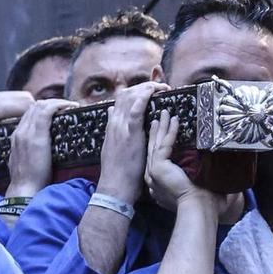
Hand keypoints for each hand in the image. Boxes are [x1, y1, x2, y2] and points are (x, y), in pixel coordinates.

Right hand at [6, 97, 72, 197]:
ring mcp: (27, 132)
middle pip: (34, 106)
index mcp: (16, 137)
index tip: (57, 112)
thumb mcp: (25, 163)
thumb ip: (29, 153)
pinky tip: (71, 107)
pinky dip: (60, 105)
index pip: (28, 114)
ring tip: (70, 106)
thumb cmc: (29, 182)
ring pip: (40, 105)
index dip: (43, 109)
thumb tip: (41, 152)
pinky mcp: (37, 135)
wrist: (24, 189)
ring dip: (57, 102)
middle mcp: (19, 131)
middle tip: (66, 107)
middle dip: (51, 103)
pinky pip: (48, 110)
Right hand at [96, 81, 162, 203]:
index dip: (134, 92)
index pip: (120, 101)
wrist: (114, 187)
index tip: (148, 91)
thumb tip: (111, 112)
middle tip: (159, 87)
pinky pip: (136, 110)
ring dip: (146, 88)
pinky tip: (154, 90)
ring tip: (161, 86)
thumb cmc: (117, 172)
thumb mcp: (111, 147)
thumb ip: (113, 130)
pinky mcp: (130, 134)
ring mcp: (120, 127)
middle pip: (125, 95)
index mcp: (111, 127)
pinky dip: (144, 97)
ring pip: (130, 98)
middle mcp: (114, 124)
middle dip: (142, 87)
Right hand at [142, 111, 211, 215]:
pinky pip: (164, 145)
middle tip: (159, 118)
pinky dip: (170, 132)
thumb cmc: (198, 200)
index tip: (160, 132)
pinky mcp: (158, 166)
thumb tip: (202, 169)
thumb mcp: (190, 187)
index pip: (156, 158)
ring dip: (161, 127)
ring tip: (164, 114)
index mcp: (157, 182)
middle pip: (153, 148)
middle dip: (157, 131)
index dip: (157, 143)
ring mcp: (153, 170)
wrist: (196, 206)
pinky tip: (174, 120)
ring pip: (156, 144)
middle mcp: (151, 176)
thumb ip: (189, 178)